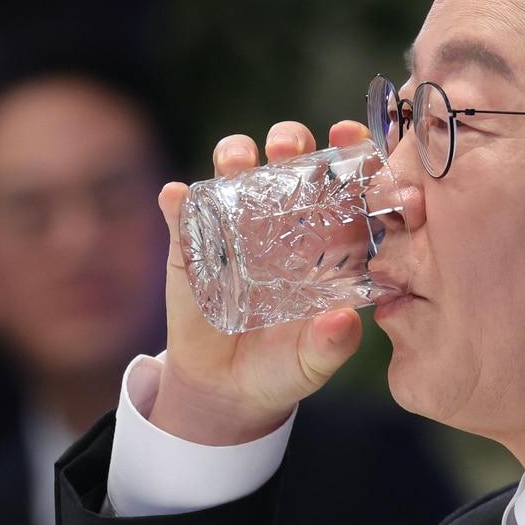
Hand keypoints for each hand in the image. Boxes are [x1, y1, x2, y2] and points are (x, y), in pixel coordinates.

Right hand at [148, 120, 368, 444]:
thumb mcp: (313, 361)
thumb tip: (344, 321)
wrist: (227, 388)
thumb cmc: (284, 366)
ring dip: (234, 154)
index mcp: (324, 237)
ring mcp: (232, 225)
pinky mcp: (189, 243)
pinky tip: (177, 197)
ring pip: (234, 170)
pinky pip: (180, 211)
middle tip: (286, 148)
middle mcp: (280, 218)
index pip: (341, 179)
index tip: (346, 136)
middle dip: (288, 140)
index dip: (347, 150)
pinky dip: (177, 199)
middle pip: (287, 159)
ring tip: (235, 163)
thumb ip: (332, 344)